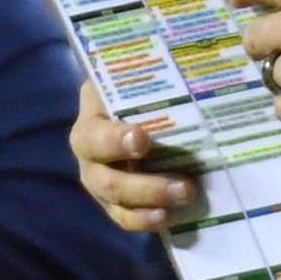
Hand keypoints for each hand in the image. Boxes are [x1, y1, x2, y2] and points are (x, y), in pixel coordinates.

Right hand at [70, 82, 198, 231]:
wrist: (129, 109)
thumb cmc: (134, 91)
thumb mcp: (134, 78)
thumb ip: (152, 74)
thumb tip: (191, 59)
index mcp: (90, 123)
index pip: (95, 136)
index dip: (116, 140)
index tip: (143, 139)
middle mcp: (89, 158)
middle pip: (107, 180)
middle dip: (146, 186)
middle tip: (185, 184)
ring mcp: (100, 183)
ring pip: (116, 202)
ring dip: (151, 202)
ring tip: (186, 196)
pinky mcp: (114, 202)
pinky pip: (124, 218)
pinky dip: (145, 220)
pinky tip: (168, 217)